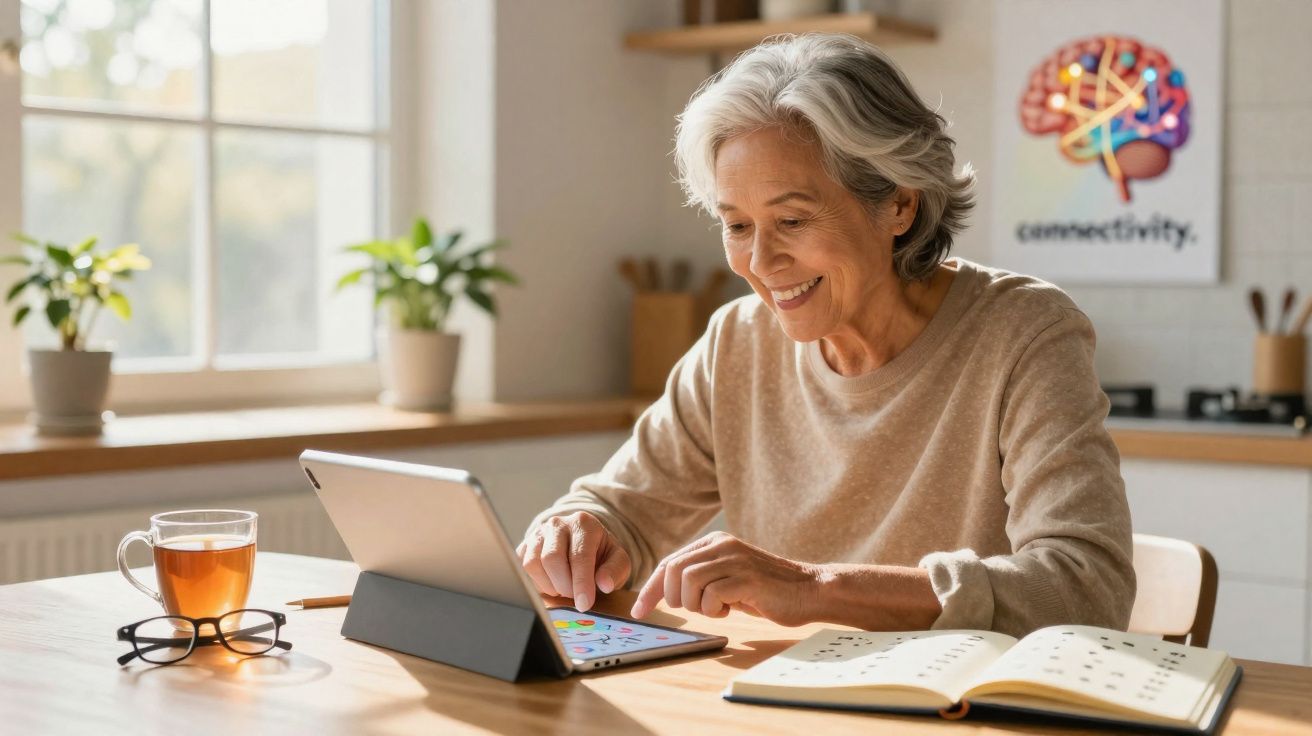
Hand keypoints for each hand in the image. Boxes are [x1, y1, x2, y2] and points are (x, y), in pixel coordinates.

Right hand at [516, 511, 631, 612]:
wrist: (583, 544)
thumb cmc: (601, 554)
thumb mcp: (618, 561)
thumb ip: (615, 571)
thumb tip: (604, 584)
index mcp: (584, 523)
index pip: (579, 555)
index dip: (581, 583)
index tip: (584, 604)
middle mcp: (558, 524)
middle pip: (552, 558)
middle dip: (563, 585)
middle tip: (574, 596)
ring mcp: (538, 533)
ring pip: (532, 563)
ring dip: (548, 585)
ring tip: (563, 588)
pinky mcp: (525, 545)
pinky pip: (522, 567)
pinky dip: (536, 582)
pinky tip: (551, 583)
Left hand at [630, 531, 820, 625]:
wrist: (808, 590)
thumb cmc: (767, 590)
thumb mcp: (728, 579)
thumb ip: (702, 578)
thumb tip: (667, 591)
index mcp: (715, 543)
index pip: (669, 562)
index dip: (651, 589)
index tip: (639, 611)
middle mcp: (722, 546)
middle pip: (673, 570)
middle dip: (672, 598)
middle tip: (693, 609)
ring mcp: (735, 560)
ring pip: (688, 581)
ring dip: (695, 604)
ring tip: (717, 608)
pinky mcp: (747, 577)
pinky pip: (711, 594)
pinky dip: (714, 609)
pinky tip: (730, 609)